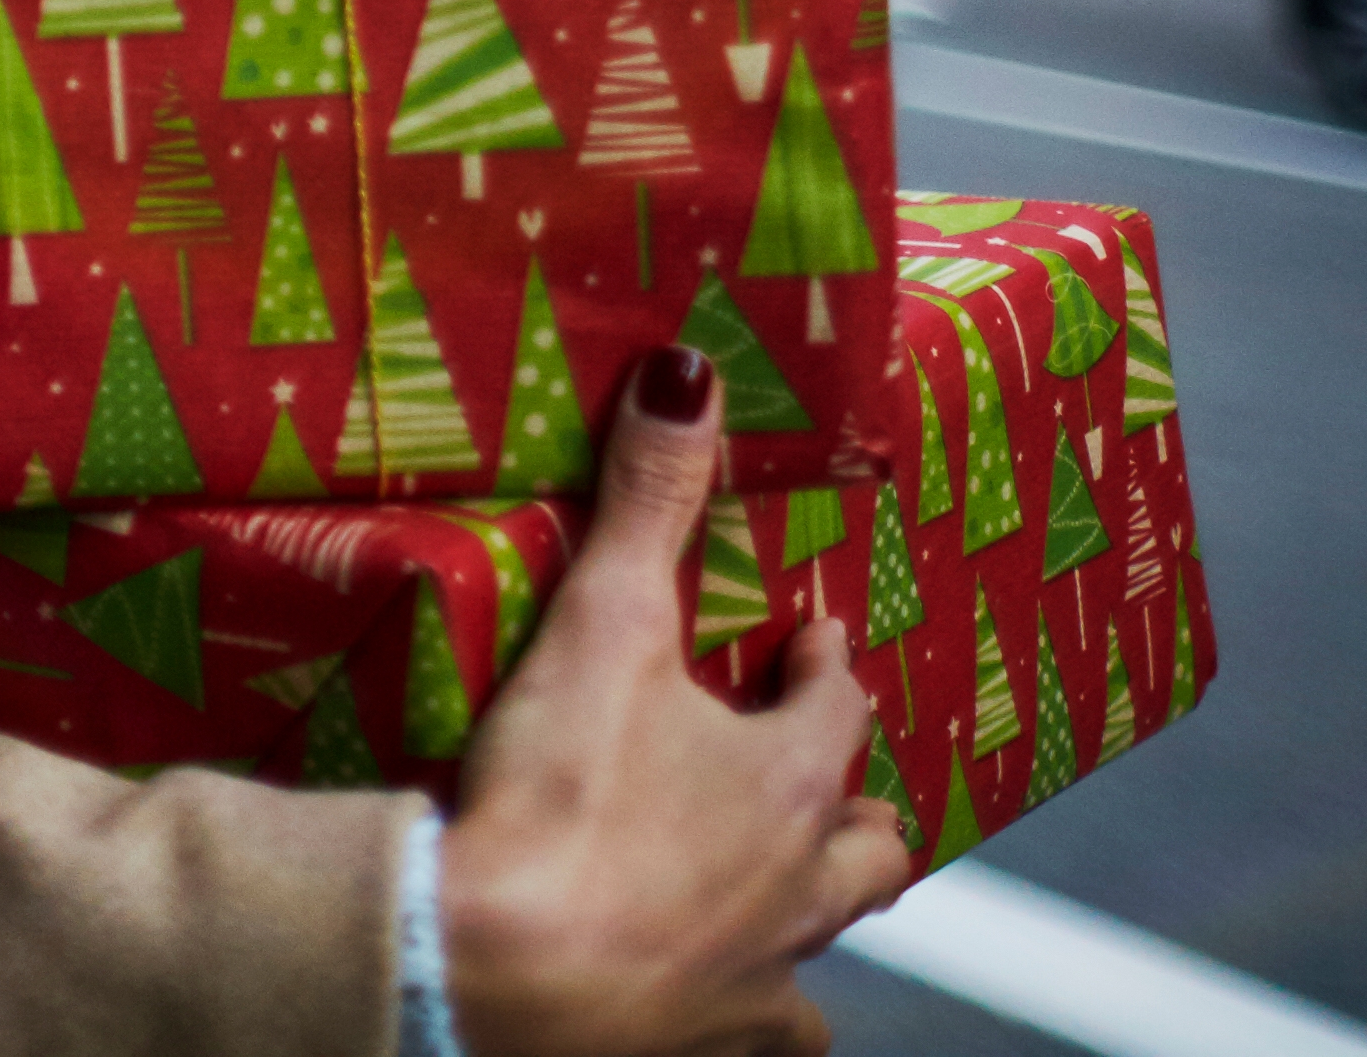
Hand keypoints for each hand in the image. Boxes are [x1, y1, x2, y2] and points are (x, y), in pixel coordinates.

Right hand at [439, 344, 911, 1056]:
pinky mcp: (700, 1043)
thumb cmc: (561, 803)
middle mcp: (795, 887)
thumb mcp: (597, 629)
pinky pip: (760, 1039)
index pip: (835, 709)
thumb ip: (643, 506)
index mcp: (784, 784)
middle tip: (840, 786)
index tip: (813, 639)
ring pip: (825, 952)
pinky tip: (724, 1008)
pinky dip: (751, 1018)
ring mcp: (756, 978)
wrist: (497, 973)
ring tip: (791, 902)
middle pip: (869, 848)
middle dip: (860, 811)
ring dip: (816, 920)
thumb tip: (690, 377)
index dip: (825, 669)